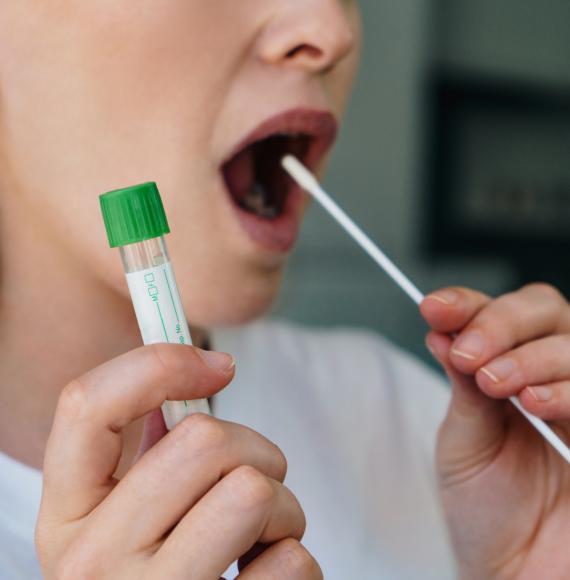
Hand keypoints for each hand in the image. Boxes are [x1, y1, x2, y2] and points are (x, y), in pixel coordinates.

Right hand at [36, 344, 320, 579]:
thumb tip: (201, 369)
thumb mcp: (129, 513)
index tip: (220, 367)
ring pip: (252, 493)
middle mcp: (92, 563)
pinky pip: (291, 561)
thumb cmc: (161, 566)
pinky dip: (293, 558)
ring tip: (260, 534)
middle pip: (204, 440)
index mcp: (66, 517)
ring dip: (280, 506)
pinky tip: (262, 575)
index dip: (162, 363)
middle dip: (255, 450)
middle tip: (254, 481)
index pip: (88, 404)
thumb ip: (150, 448)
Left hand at [420, 283, 569, 579]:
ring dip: (531, 356)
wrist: (519, 573)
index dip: (467, 303)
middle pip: (544, 311)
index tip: (435, 308)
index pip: (497, 313)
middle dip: (500, 324)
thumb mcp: (463, 440)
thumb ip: (462, 387)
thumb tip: (442, 330)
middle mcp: (552, 376)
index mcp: (509, 371)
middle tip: (469, 355)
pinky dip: (569, 387)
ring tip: (497, 384)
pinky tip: (537, 402)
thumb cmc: (488, 512)